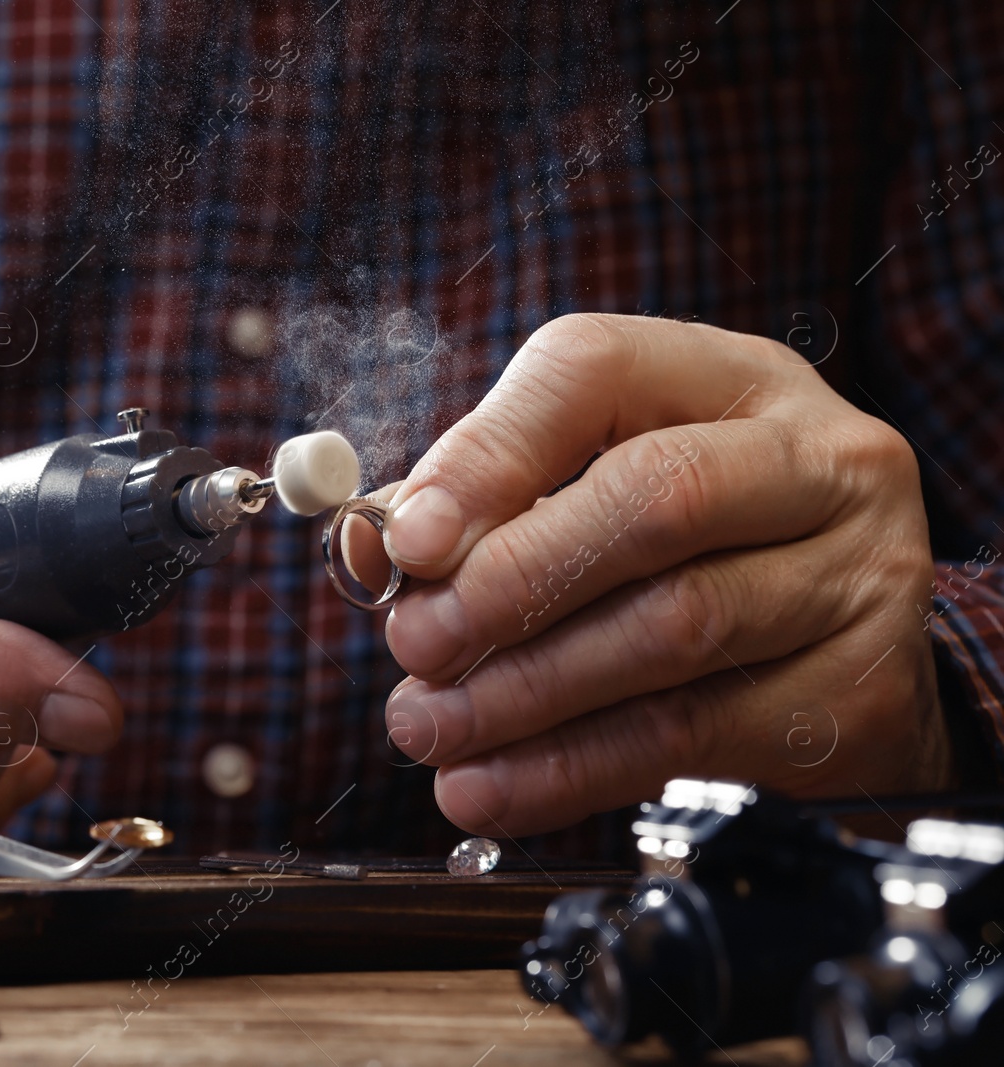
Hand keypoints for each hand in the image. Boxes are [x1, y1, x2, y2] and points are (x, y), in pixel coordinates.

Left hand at [373, 314, 951, 836]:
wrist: (846, 650)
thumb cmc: (695, 549)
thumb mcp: (598, 490)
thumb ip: (489, 508)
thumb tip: (381, 550)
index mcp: (724, 376)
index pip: (595, 372)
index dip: (489, 457)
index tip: (407, 543)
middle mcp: (814, 455)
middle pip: (655, 498)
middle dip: (511, 581)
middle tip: (415, 644)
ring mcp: (857, 569)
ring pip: (676, 626)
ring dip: (526, 691)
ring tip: (431, 728)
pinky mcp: (862, 686)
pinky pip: (698, 732)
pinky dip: (574, 768)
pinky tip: (495, 788)